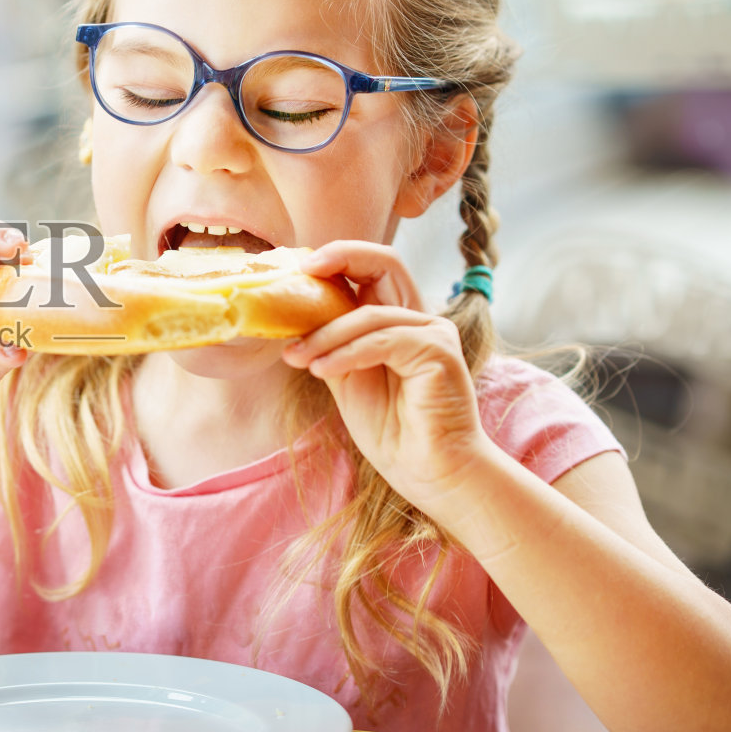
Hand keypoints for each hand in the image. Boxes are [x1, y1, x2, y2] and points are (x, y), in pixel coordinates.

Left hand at [280, 241, 492, 509]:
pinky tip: (322, 371)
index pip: (370, 270)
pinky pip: (382, 341)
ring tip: (296, 358)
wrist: (427, 473)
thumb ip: (330, 344)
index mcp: (397, 321)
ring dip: (325, 335)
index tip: (297, 268)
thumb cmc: (392, 430)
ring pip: (369, 314)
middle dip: (340, 258)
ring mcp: (433, 333)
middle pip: (384, 262)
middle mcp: (419, 319)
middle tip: (300, 274)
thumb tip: (291, 318)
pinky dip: (346, 354)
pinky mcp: (439, 352)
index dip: (337, 258)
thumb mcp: (346, 376)